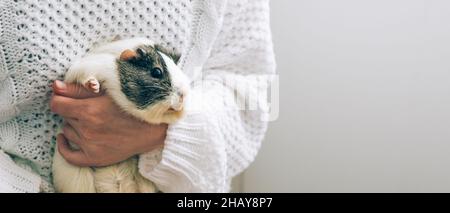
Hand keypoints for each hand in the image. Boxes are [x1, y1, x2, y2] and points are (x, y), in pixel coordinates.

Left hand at [50, 80, 166, 166]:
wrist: (153, 128)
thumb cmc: (133, 106)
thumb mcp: (108, 91)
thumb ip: (79, 89)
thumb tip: (55, 86)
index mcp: (89, 110)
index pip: (57, 104)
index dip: (61, 99)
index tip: (67, 97)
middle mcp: (87, 129)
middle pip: (64, 116)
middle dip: (73, 110)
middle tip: (90, 107)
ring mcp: (90, 145)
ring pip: (67, 131)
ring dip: (74, 124)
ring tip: (91, 120)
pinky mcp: (94, 158)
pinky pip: (69, 155)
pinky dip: (63, 146)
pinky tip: (64, 138)